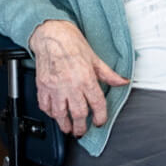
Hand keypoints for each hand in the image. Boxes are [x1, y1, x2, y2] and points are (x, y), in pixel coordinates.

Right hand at [29, 20, 128, 136]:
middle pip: (78, 114)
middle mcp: (70, 85)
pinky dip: (50, 113)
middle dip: (81, 127)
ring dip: (65, 125)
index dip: (100, 117)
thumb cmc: (71, 43)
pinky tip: (54, 114)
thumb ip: (108, 74)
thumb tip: (122, 81)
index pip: (97, 105)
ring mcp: (55, 87)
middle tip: (82, 130)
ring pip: (60, 114)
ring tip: (68, 128)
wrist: (51, 34)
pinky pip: (45, 106)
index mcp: (86, 78)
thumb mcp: (94, 58)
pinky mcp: (42, 86)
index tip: (99, 121)